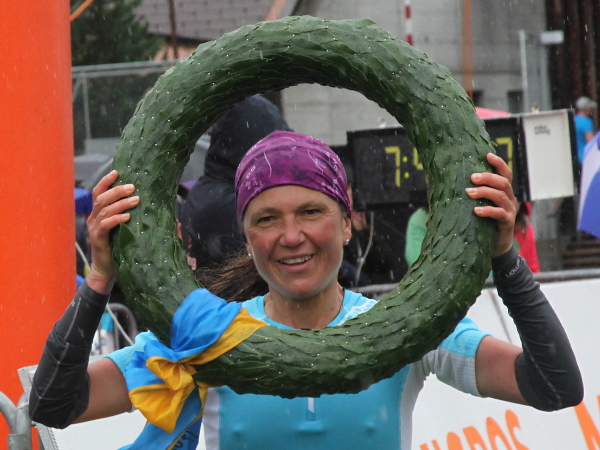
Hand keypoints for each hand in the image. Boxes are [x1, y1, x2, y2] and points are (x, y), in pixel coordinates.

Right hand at [86, 170, 138, 293]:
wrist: (107, 271)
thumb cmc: (119, 248)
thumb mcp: (126, 229)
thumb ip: (133, 217)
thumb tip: (156, 208)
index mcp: (98, 214)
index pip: (98, 193)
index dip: (106, 181)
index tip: (117, 172)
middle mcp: (94, 219)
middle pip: (101, 198)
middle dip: (117, 190)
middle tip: (132, 187)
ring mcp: (94, 229)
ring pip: (104, 210)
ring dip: (120, 203)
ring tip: (135, 200)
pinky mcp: (97, 240)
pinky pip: (105, 226)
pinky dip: (116, 219)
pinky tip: (127, 217)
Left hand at [466, 153, 517, 256]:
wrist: (494, 247)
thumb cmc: (482, 223)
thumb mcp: (476, 206)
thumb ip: (468, 194)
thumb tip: (442, 183)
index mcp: (502, 192)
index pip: (505, 174)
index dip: (498, 163)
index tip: (487, 155)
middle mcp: (509, 199)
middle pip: (503, 182)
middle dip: (487, 177)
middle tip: (472, 177)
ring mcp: (509, 211)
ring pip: (501, 196)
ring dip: (484, 192)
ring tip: (468, 192)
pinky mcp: (507, 223)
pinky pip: (500, 214)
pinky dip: (488, 211)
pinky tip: (476, 211)